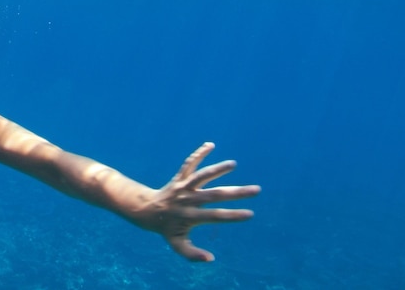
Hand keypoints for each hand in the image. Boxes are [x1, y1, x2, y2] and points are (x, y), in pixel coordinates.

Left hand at [135, 142, 259, 261]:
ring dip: (216, 169)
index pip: (214, 216)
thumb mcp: (177, 244)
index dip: (232, 215)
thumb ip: (192, 254)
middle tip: (256, 189)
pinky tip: (210, 144)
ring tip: (233, 164)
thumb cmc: (166, 229)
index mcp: (189, 216)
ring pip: (200, 175)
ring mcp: (182, 186)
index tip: (250, 214)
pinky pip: (189, 164)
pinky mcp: (179, 177)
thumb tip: (211, 259)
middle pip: (214, 194)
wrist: (147, 211)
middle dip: (236, 192)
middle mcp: (187, 199)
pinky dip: (198, 154)